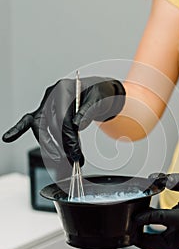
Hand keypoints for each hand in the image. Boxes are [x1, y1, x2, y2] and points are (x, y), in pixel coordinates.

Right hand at [2, 77, 124, 164]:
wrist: (100, 90)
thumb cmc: (99, 93)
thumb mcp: (99, 100)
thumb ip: (87, 112)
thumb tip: (76, 126)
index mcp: (64, 88)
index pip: (61, 117)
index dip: (68, 138)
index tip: (76, 153)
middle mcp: (52, 95)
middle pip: (47, 124)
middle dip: (57, 145)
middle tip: (70, 159)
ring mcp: (46, 103)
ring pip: (40, 127)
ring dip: (48, 146)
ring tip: (60, 161)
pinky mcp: (45, 111)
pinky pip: (29, 121)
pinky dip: (18, 129)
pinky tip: (8, 137)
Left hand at [135, 166, 178, 248]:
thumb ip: (173, 180)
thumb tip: (153, 180)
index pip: (168, 220)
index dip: (149, 218)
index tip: (136, 217)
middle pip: (168, 245)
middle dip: (147, 243)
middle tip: (131, 235)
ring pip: (168, 241)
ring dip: (150, 239)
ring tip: (134, 232)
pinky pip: (170, 231)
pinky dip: (156, 229)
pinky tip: (146, 221)